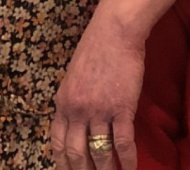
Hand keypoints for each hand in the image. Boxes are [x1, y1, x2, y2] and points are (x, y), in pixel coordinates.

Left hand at [50, 15, 143, 169]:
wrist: (114, 32)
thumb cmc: (96, 50)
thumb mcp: (73, 77)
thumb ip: (72, 101)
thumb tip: (76, 122)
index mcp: (62, 103)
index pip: (57, 143)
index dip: (63, 163)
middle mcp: (76, 110)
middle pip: (76, 153)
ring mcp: (98, 111)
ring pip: (99, 152)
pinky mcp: (121, 108)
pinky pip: (122, 142)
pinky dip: (127, 160)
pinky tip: (131, 168)